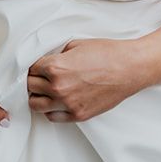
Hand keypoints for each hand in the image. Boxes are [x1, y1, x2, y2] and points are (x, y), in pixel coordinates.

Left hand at [27, 39, 145, 123]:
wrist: (130, 68)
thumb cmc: (107, 53)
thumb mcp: (76, 45)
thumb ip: (57, 55)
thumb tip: (45, 61)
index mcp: (56, 67)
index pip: (30, 69)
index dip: (32, 66)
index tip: (35, 67)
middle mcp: (58, 87)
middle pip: (30, 87)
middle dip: (32, 80)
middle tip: (38, 77)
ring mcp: (68, 103)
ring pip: (36, 105)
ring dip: (37, 97)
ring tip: (43, 91)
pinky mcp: (78, 115)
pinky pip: (53, 117)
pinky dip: (51, 110)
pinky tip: (56, 102)